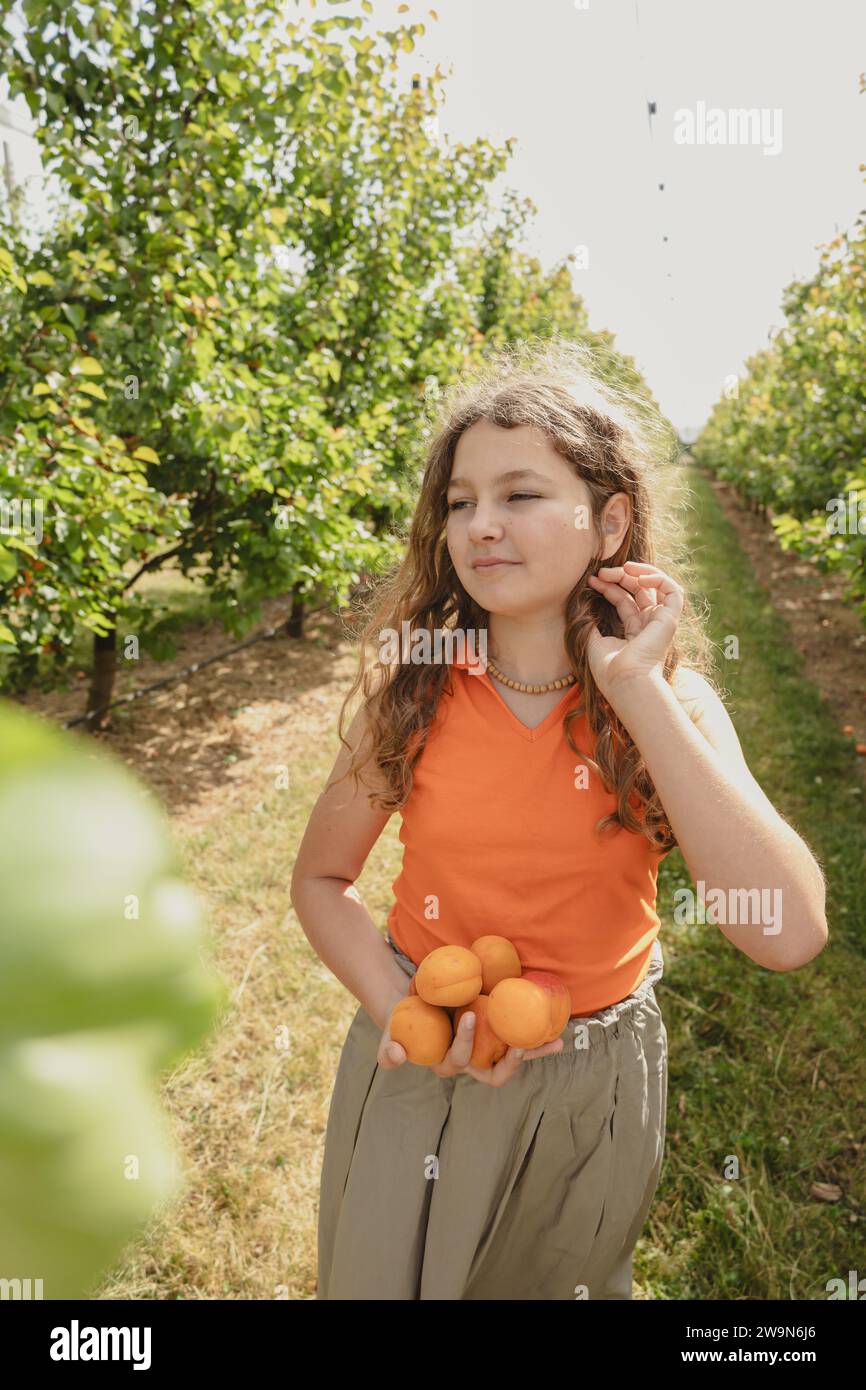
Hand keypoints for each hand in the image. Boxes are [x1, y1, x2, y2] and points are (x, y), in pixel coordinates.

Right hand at [378, 1001, 563, 1083]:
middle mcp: (470, 1064)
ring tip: (556, 1042)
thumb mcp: (391, 1034)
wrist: (417, 1007)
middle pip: (495, 1074)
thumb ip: (389, 1049)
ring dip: (535, 1053)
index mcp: (447, 1064)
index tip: (468, 1015)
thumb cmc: (404, 1022)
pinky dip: (538, 1038)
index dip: (465, 1042)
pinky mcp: (497, 1039)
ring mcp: (486, 1053)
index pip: (459, 1059)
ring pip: (514, 1061)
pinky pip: (520, 1041)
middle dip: (511, 1062)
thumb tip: (396, 1056)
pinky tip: (556, 1029)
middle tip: (520, 1044)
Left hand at [586, 560, 682, 698]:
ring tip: (622, 568)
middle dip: (620, 576)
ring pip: (656, 586)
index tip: (591, 580)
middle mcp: (649, 625)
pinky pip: (673, 591)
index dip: (608, 586)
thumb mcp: (593, 642)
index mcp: (634, 632)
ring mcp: (660, 622)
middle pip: (638, 590)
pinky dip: (658, 578)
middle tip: (602, 572)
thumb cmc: (608, 670)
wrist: (625, 682)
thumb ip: (590, 624)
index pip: (623, 600)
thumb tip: (582, 606)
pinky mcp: (670, 619)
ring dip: (640, 572)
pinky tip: (639, 577)